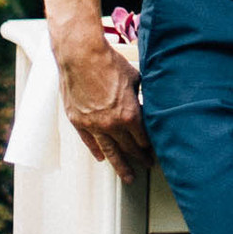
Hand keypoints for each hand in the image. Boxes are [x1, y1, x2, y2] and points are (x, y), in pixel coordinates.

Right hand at [55, 29, 150, 180]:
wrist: (81, 56)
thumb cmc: (109, 63)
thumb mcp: (134, 79)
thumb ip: (140, 95)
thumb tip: (146, 101)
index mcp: (130, 115)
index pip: (143, 138)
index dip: (150, 147)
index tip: (154, 153)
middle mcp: (112, 124)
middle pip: (128, 148)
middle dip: (139, 158)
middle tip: (146, 166)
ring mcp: (93, 125)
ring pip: (109, 151)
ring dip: (120, 165)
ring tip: (128, 177)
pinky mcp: (77, 121)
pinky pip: (89, 142)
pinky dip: (96, 151)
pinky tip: (102, 158)